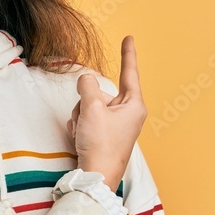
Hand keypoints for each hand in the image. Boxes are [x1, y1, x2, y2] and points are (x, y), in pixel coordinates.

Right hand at [65, 35, 146, 191]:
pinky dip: (81, 125)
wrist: (96, 176)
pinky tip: (82, 137)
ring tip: (84, 131)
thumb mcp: (92, 108)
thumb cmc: (101, 144)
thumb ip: (87, 86)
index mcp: (133, 105)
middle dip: (86, 102)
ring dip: (80, 115)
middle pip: (100, 92)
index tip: (129, 38)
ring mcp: (117, 124)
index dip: (127, 53)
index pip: (129, 72)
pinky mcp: (106, 134)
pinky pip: (88, 118)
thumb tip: (85, 82)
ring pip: (90, 105)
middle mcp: (128, 113)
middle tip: (86, 119)